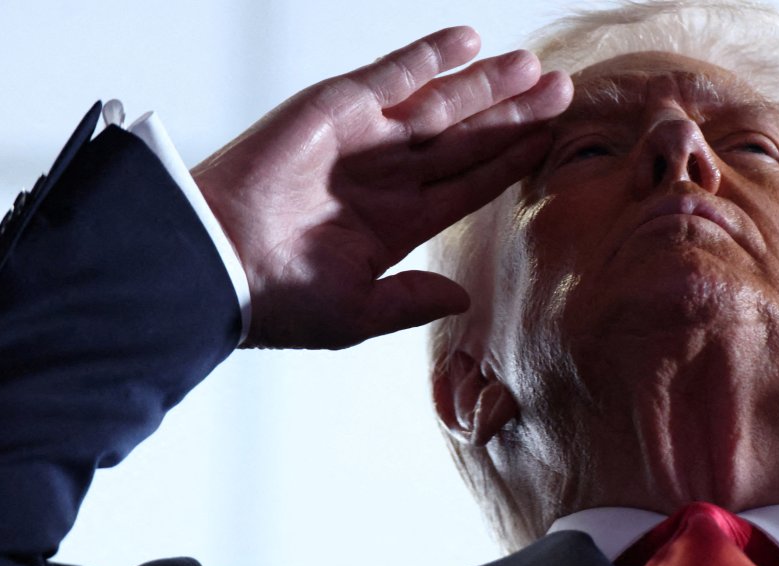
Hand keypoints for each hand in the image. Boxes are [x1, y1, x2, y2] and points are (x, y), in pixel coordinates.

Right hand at [191, 27, 571, 348]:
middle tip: (563, 91)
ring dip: (487, 84)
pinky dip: (430, 56)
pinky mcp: (337, 108)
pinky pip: (394, 74)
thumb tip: (464, 296)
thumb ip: (411, 301)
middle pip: (468, 139)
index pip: (471, 185)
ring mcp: (364, 139)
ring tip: (534, 68)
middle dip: (515, 115)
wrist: (215, 264)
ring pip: (443, 103)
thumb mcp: (356, 312)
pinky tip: (469, 41)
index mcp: (397, 224)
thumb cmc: (276, 300)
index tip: (552, 143)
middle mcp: (388, 176)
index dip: (513, 161)